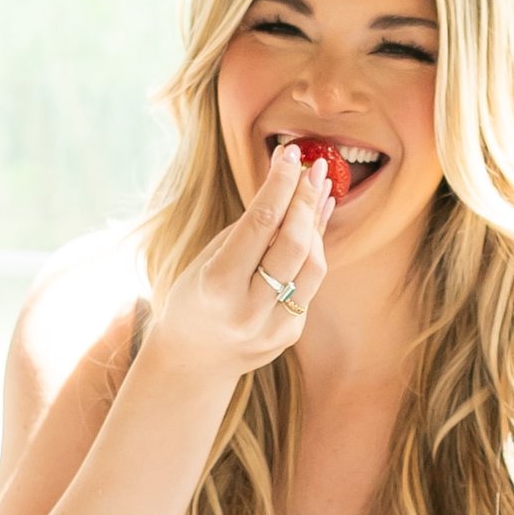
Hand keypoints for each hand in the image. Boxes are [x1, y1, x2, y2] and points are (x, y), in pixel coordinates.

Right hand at [139, 141, 330, 384]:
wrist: (194, 360)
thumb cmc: (195, 297)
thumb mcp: (208, 259)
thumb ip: (250, 230)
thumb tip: (291, 187)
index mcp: (218, 286)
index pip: (260, 224)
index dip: (280, 185)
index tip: (290, 154)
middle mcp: (248, 310)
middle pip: (294, 245)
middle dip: (306, 199)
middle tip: (314, 165)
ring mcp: (274, 327)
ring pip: (313, 265)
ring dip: (318, 222)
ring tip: (319, 187)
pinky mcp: (291, 332)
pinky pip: (310, 282)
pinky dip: (315, 248)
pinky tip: (316, 221)